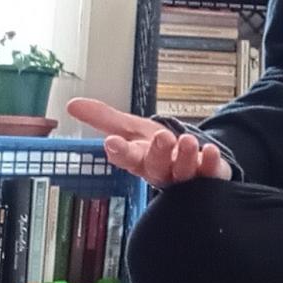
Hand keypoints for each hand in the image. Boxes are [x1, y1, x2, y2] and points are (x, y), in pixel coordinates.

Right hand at [67, 98, 231, 187]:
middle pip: (156, 166)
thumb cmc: (157, 148)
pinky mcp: (209, 177)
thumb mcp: (132, 129)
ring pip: (182, 171)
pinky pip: (210, 173)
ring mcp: (185, 178)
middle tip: (162, 137)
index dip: (119, 151)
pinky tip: (210, 151)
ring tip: (187, 141)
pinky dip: (210, 163)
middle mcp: (161, 171)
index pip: (126, 157)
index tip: (112, 143)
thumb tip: (71, 104)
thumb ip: (104, 118)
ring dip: (185, 156)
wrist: (191, 162)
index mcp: (139, 159)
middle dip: (158, 153)